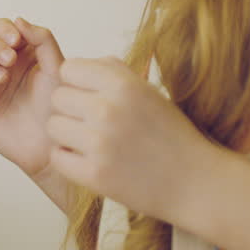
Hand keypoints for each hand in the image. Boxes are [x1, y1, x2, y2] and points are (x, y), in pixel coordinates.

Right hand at [0, 17, 62, 178]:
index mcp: (19, 53)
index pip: (0, 28)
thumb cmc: (58, 109)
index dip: (3, 29)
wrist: (53, 145)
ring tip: (2, 78)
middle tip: (10, 60)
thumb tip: (18, 20)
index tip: (16, 41)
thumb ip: (42, 40)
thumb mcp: (56, 69)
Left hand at [48, 56, 215, 218]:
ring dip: (67, 136)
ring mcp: (99, 144)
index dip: (77, 83)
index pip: (68, 69)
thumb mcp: (148, 92)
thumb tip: (73, 65)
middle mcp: (108, 110)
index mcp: (123, 85)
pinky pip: (57, 157)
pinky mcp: (94, 175)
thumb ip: (112, 72)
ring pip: (53, 126)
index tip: (91, 97)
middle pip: (57, 97)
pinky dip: (69, 160)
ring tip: (92, 143)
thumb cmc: (170, 134)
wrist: (196, 183)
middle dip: (71, 110)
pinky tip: (90, 161)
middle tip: (92, 124)